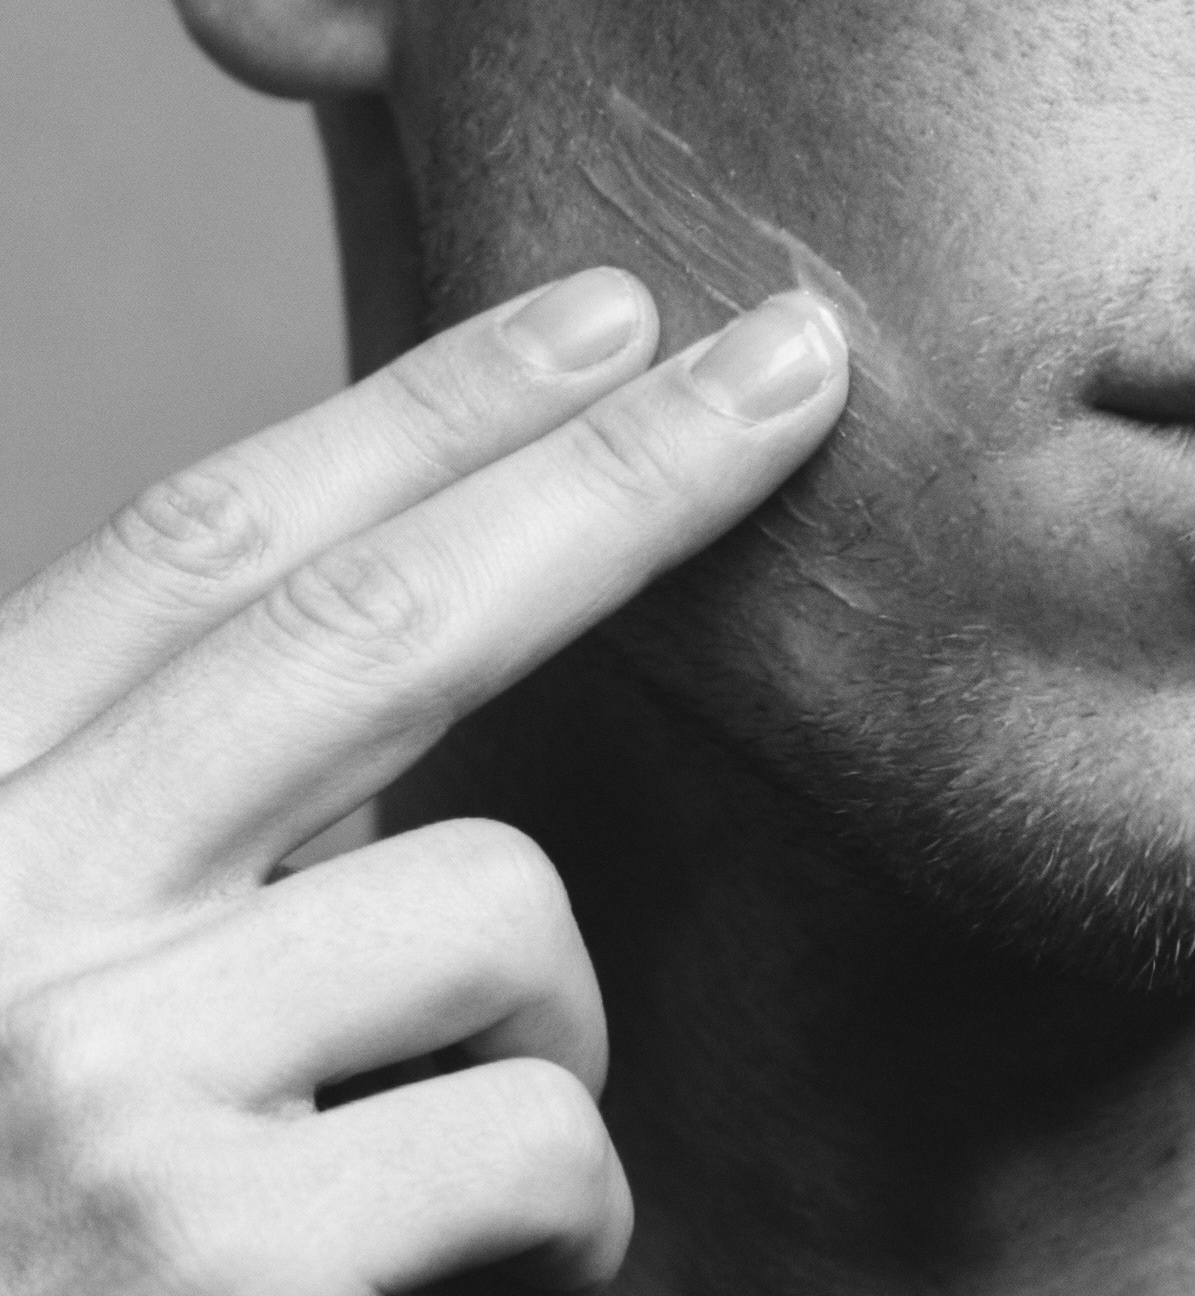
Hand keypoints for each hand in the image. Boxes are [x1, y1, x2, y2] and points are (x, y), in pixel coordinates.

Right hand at [0, 268, 847, 1294]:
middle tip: (797, 359)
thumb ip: (191, 830)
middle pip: (377, 621)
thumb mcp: (52, 966)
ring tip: (458, 1148)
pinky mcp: (221, 1271)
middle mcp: (1, 914)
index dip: (428, 407)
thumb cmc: (33, 1211)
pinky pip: (539, 1139)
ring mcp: (99, 1087)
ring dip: (549, 1018)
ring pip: (498, 906)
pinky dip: (566, 1209)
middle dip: (623, 468)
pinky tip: (477, 1284)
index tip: (605, 314)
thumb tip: (431, 690)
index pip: (216, 546)